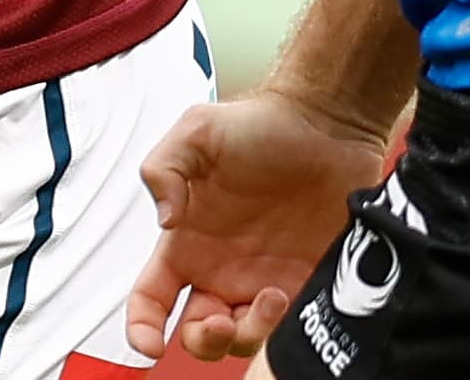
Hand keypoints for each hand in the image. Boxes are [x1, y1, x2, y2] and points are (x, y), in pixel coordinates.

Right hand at [126, 91, 393, 363]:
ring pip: (241, 340)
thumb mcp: (197, 130)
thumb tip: (165, 219)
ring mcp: (261, 280)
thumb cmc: (261, 124)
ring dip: (247, 334)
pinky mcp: (303, 285)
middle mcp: (220, 269)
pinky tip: (284, 294)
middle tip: (219, 321)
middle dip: (203, 341)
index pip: (150, 298)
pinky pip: (286, 329)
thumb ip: (163, 168)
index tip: (150, 344)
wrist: (327, 125)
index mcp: (187, 242)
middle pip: (196, 334)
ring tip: (269, 295)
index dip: (142, 328)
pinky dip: (280, 329)